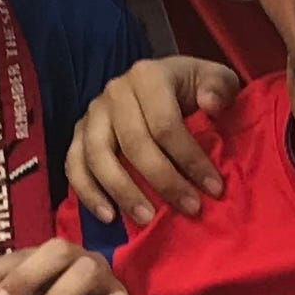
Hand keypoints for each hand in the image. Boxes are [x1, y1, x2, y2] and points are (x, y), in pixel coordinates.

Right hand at [66, 54, 238, 228]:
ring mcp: (92, 114)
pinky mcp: (78, 135)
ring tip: (146, 219)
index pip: (165, 124)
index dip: (190, 159)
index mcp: (148, 76)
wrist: (164, 85)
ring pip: (98, 157)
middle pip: (134, 143)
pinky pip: (74, 166)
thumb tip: (210, 103)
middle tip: (189, 208)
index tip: (214, 188)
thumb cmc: (193, 88)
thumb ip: (220, 87)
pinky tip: (109, 217)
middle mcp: (115, 92)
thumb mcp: (216, 79)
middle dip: (164, 181)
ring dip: (122, 192)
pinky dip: (88, 193)